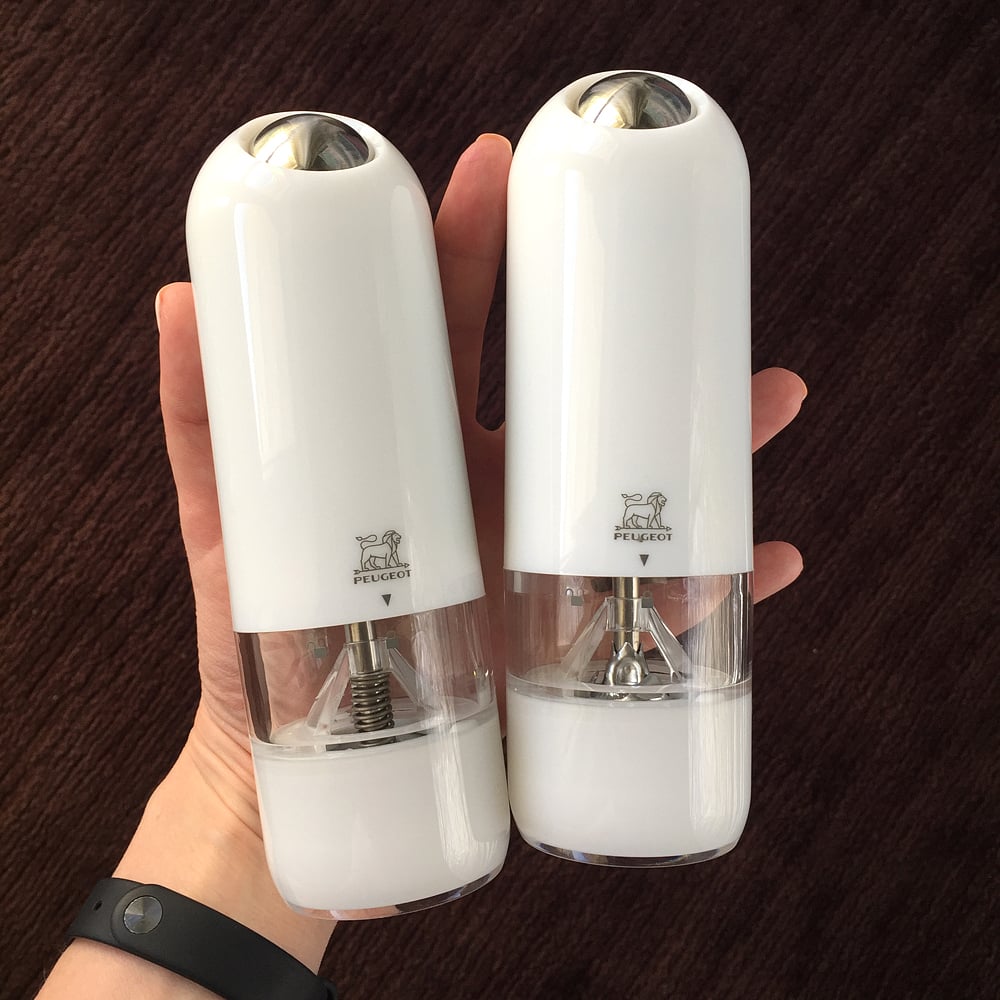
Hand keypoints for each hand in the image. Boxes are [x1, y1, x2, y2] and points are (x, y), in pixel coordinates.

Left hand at [159, 133, 805, 789]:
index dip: (476, 248)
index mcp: (418, 451)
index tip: (497, 169)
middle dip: (617, 327)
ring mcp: (534, 559)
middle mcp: (489, 491)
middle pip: (562, 389)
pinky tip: (769, 561)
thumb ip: (201, 422)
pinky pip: (666, 601)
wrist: (301, 769)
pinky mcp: (570, 637)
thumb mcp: (225, 528)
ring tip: (767, 402)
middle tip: (670, 270)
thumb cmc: (260, 649)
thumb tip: (180, 297)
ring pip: (638, 481)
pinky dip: (724, 583)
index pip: (454, 328)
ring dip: (711, 439)